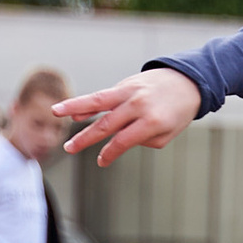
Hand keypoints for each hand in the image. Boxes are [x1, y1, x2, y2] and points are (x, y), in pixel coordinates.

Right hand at [56, 69, 201, 165]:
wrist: (187, 80)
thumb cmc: (177, 112)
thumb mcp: (167, 133)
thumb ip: (142, 139)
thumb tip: (118, 140)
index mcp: (152, 121)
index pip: (123, 141)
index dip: (110, 153)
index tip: (101, 162)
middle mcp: (138, 105)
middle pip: (107, 124)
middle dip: (86, 139)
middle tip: (68, 149)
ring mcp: (130, 92)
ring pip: (98, 101)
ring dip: (74, 107)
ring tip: (55, 112)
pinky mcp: (125, 85)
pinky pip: (104, 95)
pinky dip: (88, 102)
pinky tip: (73, 111)